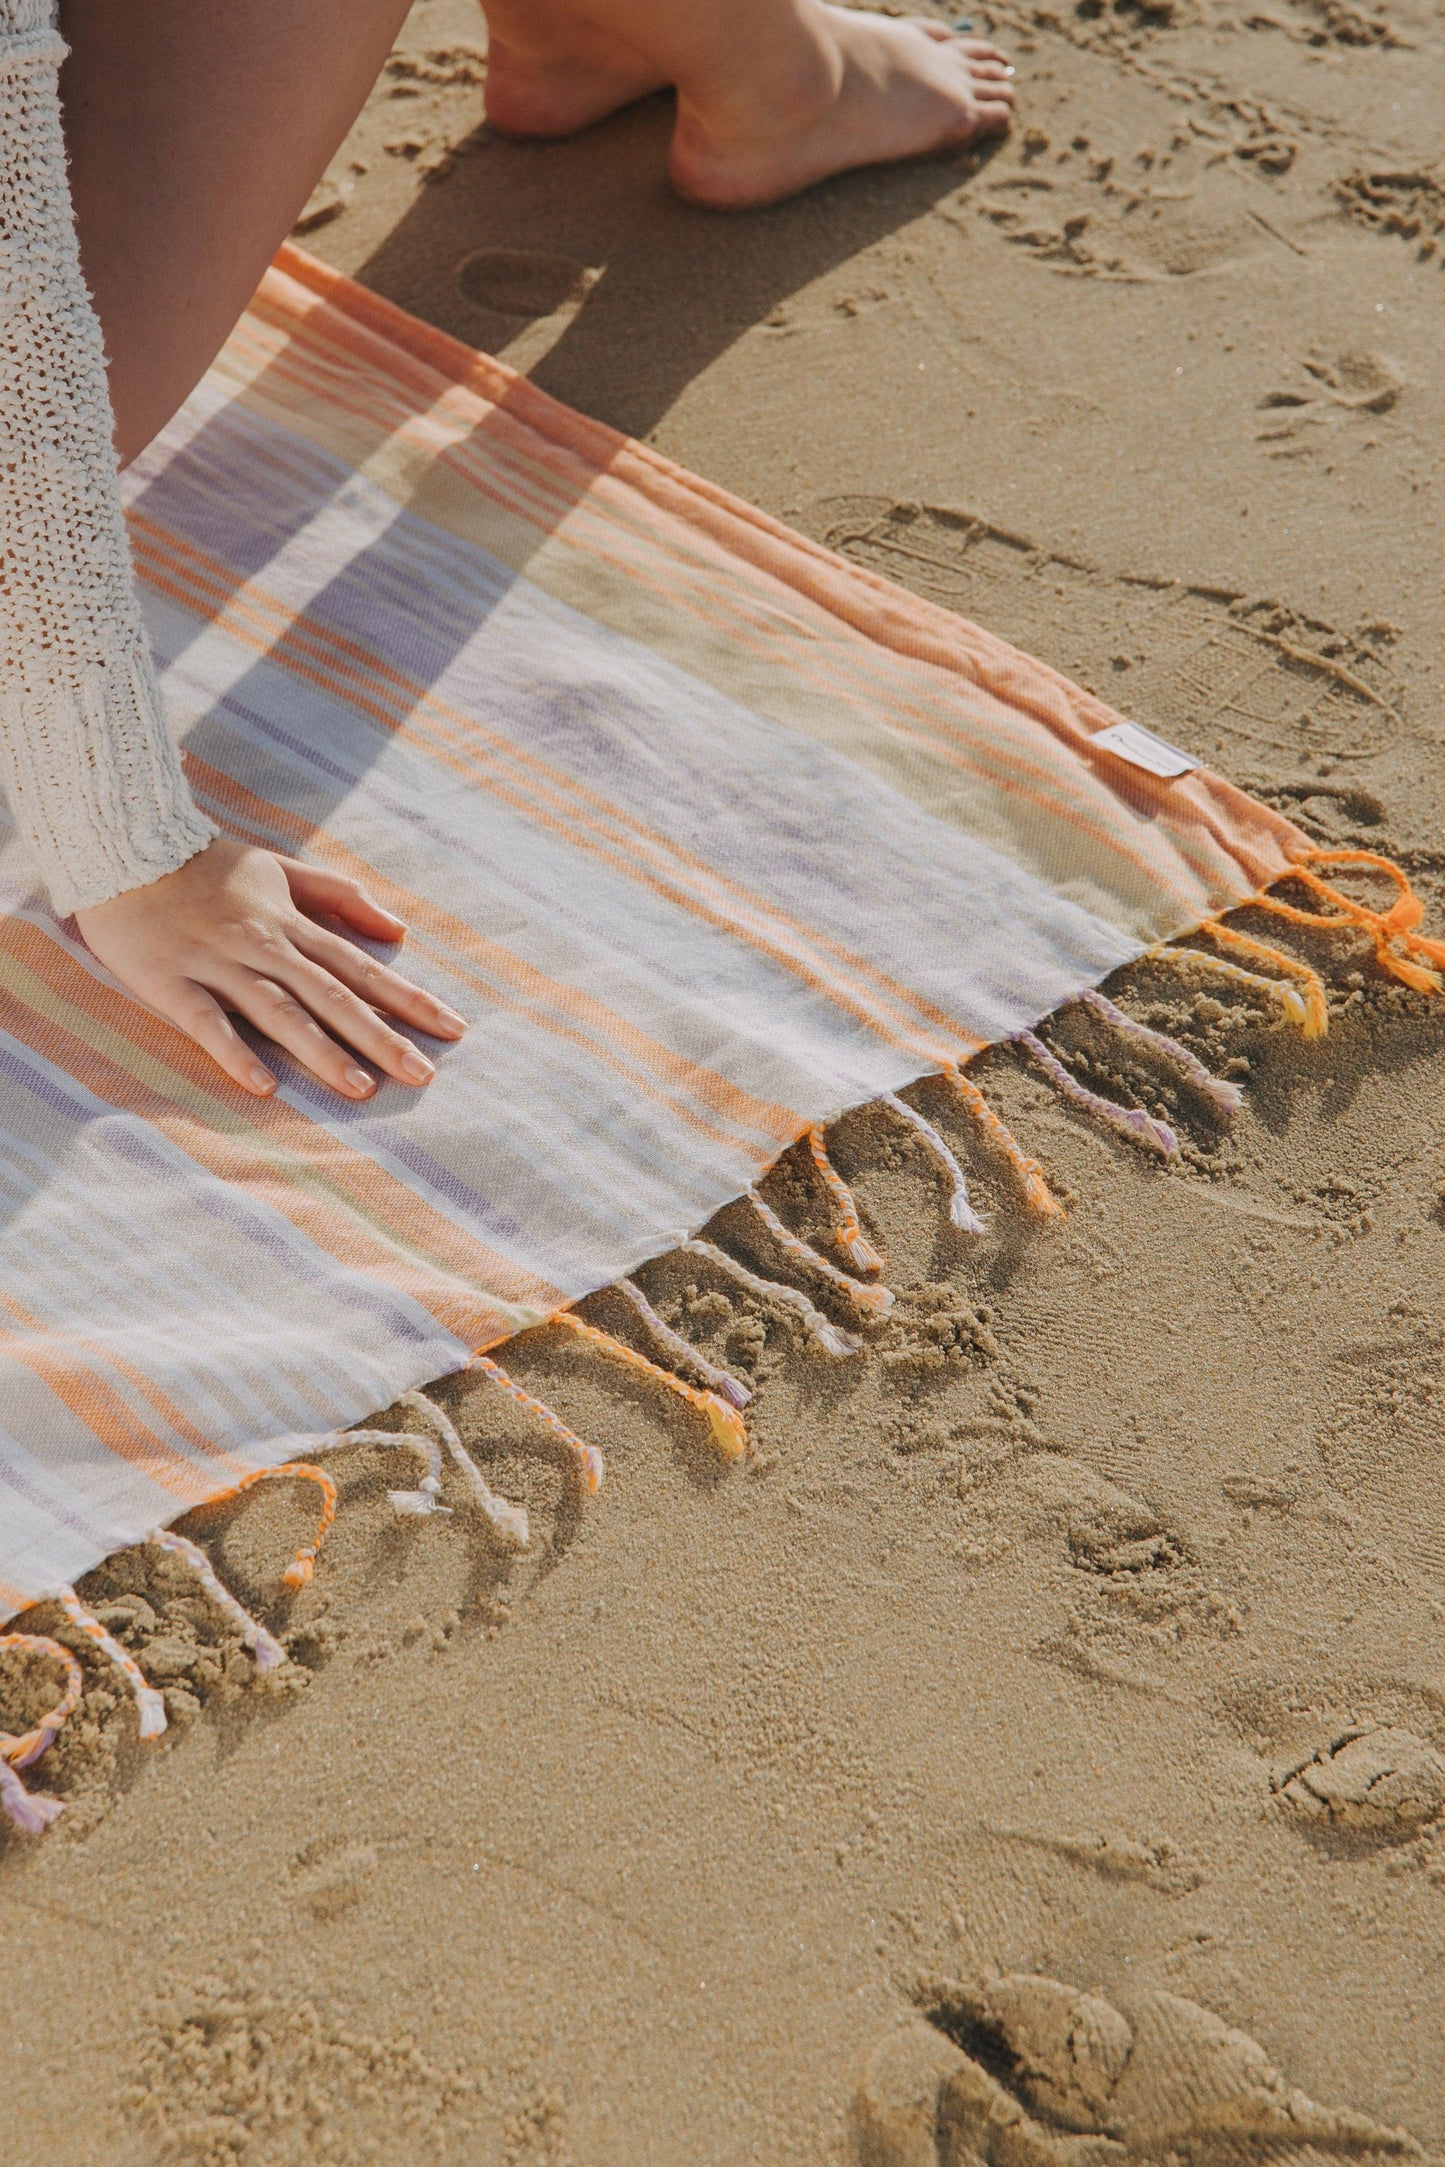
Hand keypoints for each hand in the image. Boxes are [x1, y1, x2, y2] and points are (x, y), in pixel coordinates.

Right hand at [74, 837, 465, 1098]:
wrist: (119, 845)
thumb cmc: (203, 865)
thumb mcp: (279, 868)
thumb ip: (339, 897)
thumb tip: (399, 930)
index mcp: (291, 925)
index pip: (362, 968)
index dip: (409, 999)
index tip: (453, 1029)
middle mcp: (263, 946)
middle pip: (333, 996)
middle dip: (381, 1036)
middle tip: (424, 1076)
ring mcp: (217, 965)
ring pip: (279, 1012)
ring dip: (322, 1051)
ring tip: (362, 1088)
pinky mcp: (171, 983)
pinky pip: (208, 1023)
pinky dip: (236, 1052)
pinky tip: (265, 1086)